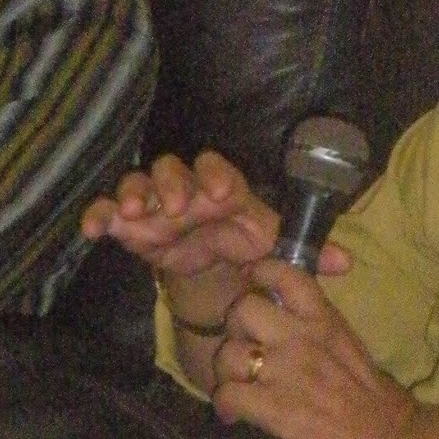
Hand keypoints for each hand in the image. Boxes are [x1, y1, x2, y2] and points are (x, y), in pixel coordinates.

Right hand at [81, 151, 351, 281]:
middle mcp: (187, 189)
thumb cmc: (245, 246)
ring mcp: (155, 203)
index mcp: (223, 189)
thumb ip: (307, 255)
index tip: (221, 195)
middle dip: (172, 184)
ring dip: (134, 193)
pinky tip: (92, 229)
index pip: (217, 169)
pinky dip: (98, 214)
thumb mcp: (274, 250)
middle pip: (172, 169)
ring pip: (138, 183)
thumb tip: (346, 263)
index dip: (216, 177)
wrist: (214, 269)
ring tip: (135, 212)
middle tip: (176, 207)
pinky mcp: (129, 224)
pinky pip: (108, 211)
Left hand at [211, 257, 414, 438]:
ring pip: (229, 354)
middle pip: (242, 310)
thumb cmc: (380, 403)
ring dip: (227, 374)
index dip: (259, 275)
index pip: (283, 273)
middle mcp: (301, 338)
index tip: (254, 288)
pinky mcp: (274, 407)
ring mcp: (286, 372)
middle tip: (246, 351)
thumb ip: (319, 330)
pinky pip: (227, 394)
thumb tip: (290, 323)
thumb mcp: (350, 348)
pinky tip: (235, 415)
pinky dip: (226, 407)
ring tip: (238, 388)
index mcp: (324, 320)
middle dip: (236, 331)